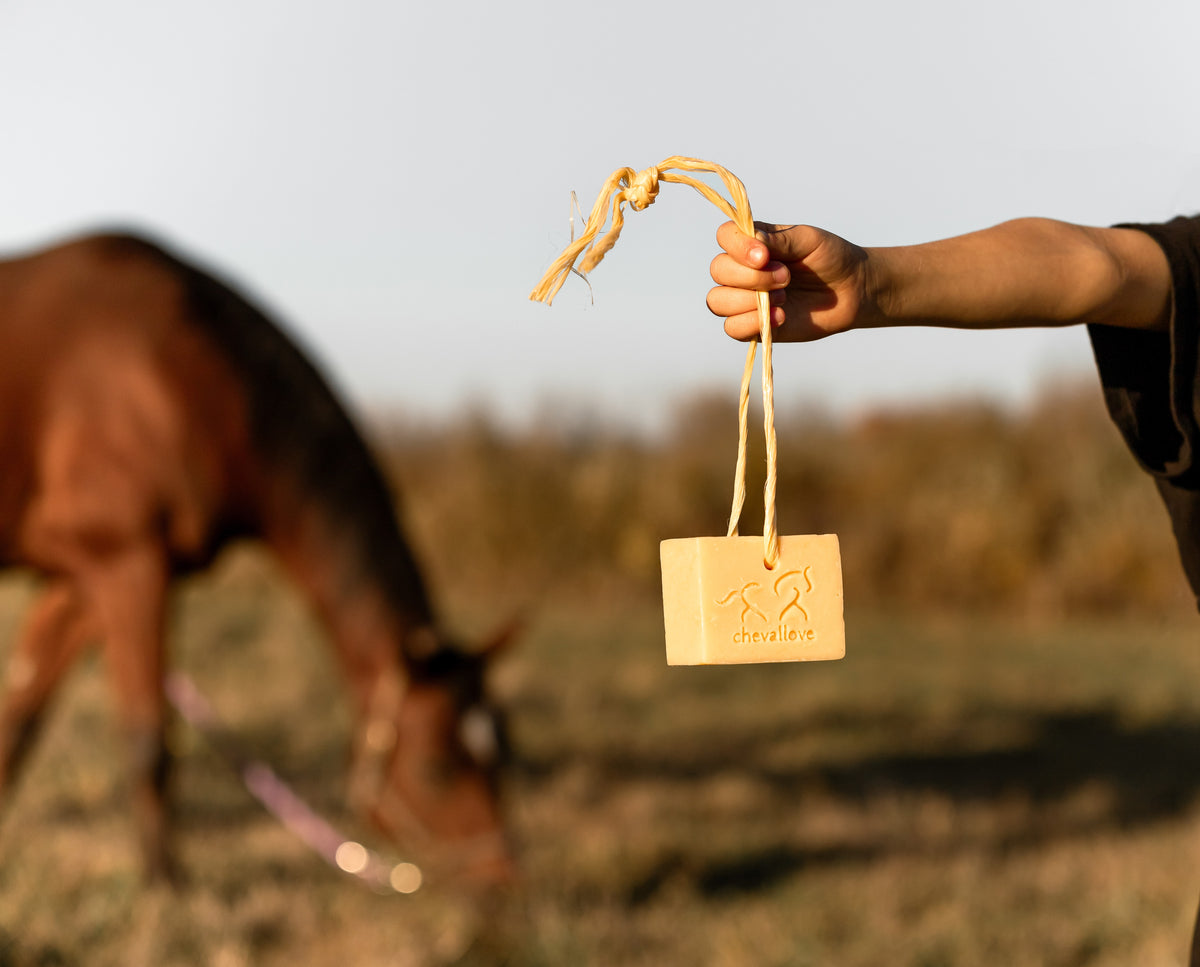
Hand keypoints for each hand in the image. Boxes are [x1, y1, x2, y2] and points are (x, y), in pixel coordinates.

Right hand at [706, 221, 874, 341]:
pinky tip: (781, 317)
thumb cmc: (830, 258)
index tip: (765, 255)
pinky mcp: (754, 325)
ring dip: (748, 301)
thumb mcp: (808, 240)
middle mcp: (743, 269)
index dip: (738, 247)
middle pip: (718, 270)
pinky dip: (752, 323)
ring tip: (783, 298)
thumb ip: (779, 240)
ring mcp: (745, 299)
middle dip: (751, 277)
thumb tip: (753, 243)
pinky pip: (732, 329)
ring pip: (717, 301)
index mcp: (753, 242)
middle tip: (786, 276)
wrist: (852, 290)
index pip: (725, 236)